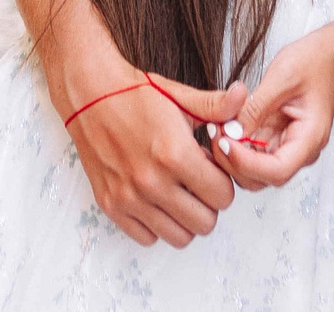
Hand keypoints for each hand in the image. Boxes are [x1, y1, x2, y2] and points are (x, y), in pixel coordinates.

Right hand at [67, 69, 248, 246]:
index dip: (223, 183)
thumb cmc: (136, 94)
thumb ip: (216, 106)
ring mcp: (129, 197)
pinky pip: (147, 238)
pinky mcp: (111, 205)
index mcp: (175, 154)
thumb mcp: (181, 96)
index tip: (211, 169)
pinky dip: (156, 225)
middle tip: (197, 182)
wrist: (89, 94)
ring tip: (178, 192)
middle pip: (205, 223)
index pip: (223, 196)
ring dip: (185, 218)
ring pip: (179, 237)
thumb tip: (243, 95)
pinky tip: (156, 199)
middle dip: (208, 203)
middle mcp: (152, 181)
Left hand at [223, 27, 333, 190]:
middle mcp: (300, 149)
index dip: (246, 163)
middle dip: (234, 161)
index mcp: (310, 138)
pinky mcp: (276, 138)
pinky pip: (252, 153)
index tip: (225, 142)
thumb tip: (232, 132)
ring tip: (217, 127)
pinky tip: (224, 125)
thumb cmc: (315, 62)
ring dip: (232, 156)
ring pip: (254, 171)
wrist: (329, 55)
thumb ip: (256, 107)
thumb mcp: (282, 77)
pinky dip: (236, 144)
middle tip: (215, 133)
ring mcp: (287, 146)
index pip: (277, 170)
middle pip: (263, 178)